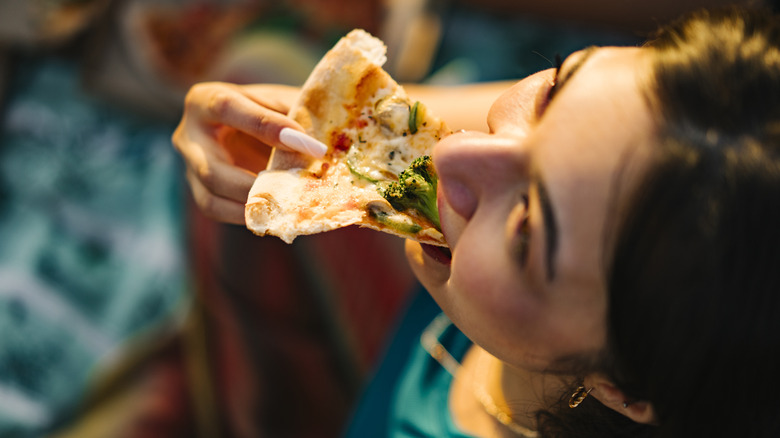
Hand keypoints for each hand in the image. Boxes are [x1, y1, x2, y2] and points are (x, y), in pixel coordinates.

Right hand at [172, 82, 326, 223]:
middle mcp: (189, 136)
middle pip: (211, 169)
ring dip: (253, 207)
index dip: (264, 125)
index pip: (226, 108)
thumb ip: (294, 115)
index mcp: (205, 100)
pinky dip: (251, 216)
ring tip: (289, 207)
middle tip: (294, 191)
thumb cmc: (271, 111)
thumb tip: (315, 144)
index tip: (303, 141)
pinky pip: (220, 212)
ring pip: (212, 198)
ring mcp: (191, 169)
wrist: (257, 131)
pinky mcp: (201, 192)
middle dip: (254, 185)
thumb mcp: (282, 102)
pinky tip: (279, 215)